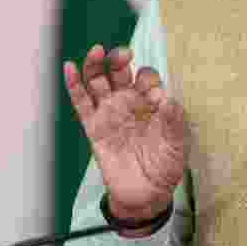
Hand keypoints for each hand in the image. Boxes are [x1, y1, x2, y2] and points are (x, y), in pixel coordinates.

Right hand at [64, 45, 186, 231]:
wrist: (146, 194)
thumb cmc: (165, 166)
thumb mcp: (176, 144)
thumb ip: (173, 121)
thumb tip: (169, 99)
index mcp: (151, 103)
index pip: (147, 78)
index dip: (149, 80)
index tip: (155, 95)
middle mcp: (129, 103)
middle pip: (120, 71)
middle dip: (120, 59)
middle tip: (124, 53)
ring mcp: (109, 113)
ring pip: (98, 81)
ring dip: (96, 64)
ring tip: (97, 52)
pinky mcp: (94, 127)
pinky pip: (81, 103)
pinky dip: (74, 85)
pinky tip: (70, 68)